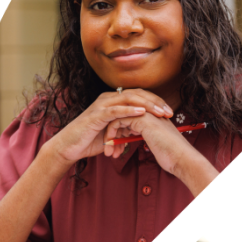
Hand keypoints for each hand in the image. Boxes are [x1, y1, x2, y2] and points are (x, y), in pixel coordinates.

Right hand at [44, 89, 173, 164]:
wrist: (71, 147)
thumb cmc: (92, 140)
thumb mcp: (116, 132)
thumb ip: (129, 127)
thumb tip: (145, 128)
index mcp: (115, 101)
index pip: (140, 96)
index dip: (156, 102)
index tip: (170, 112)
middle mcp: (109, 99)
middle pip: (137, 94)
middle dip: (155, 102)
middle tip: (169, 112)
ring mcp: (101, 105)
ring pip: (128, 99)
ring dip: (146, 105)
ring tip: (159, 112)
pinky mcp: (96, 115)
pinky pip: (115, 110)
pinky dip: (128, 110)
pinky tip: (141, 112)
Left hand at [101, 109, 194, 172]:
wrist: (181, 157)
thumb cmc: (171, 154)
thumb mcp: (156, 141)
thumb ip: (148, 135)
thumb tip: (142, 139)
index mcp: (153, 115)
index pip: (130, 117)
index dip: (121, 132)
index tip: (116, 147)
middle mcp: (149, 110)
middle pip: (122, 116)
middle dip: (113, 133)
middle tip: (109, 149)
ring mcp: (146, 112)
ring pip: (118, 118)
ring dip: (110, 135)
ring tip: (109, 151)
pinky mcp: (141, 118)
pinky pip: (118, 120)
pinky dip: (111, 133)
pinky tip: (111, 146)